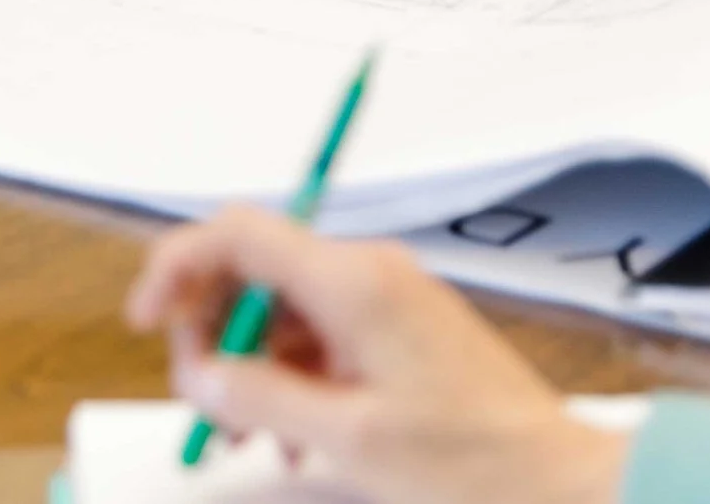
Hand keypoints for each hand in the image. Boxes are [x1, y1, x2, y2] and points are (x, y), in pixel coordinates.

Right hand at [127, 208, 628, 503]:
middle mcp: (367, 274)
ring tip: (248, 433)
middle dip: (210, 330)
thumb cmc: (477, 462)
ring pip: (280, 310)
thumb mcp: (350, 439)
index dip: (178, 265)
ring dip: (249, 365)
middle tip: (202, 399)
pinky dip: (289, 376)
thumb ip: (261, 398)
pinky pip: (318, 336)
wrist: (562, 483)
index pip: (238, 232)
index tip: (147, 317)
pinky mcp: (397, 331)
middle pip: (251, 270)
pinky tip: (292, 433)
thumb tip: (201, 374)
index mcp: (354, 282)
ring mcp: (384, 301)